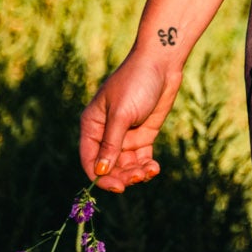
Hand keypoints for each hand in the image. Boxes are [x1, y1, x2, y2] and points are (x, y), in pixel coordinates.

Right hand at [79, 47, 180, 192]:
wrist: (161, 63)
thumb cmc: (136, 82)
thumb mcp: (121, 114)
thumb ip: (111, 143)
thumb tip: (101, 170)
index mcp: (92, 126)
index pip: (90, 160)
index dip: (101, 177)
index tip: (117, 187)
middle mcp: (106, 134)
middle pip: (109, 166)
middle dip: (122, 176)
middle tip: (138, 177)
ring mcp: (125, 135)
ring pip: (126, 165)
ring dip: (136, 173)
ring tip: (150, 171)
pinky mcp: (143, 134)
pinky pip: (141, 158)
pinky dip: (146, 166)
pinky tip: (154, 168)